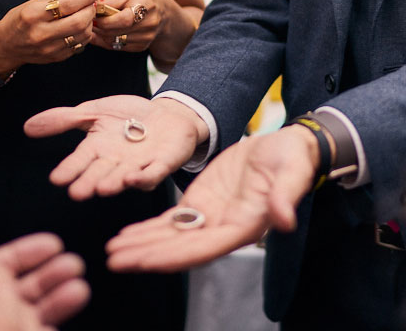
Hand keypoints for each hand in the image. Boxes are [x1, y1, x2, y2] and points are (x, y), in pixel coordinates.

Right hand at [0, 0, 100, 72]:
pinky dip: (84, 34)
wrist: (6, 46)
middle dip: (91, 11)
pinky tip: (79, 28)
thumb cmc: (21, 20)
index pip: (67, 5)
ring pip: (83, 35)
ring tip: (85, 15)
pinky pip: (80, 45)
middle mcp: (41, 34)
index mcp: (33, 15)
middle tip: (91, 5)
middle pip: (79, 23)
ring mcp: (49, 49)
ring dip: (90, 23)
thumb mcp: (34, 3)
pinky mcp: (56, 58)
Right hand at [25, 95, 203, 198]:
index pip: (80, 160)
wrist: (167, 115)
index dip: (70, 169)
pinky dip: (144, 178)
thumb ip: (64, 119)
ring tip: (103, 188)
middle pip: (100, 173)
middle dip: (90, 182)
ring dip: (115, 183)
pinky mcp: (162, 164)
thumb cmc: (128, 116)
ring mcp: (139, 165)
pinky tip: (133, 178)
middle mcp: (115, 162)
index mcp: (98, 149)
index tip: (56, 179)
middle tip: (78, 192)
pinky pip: (153, 173)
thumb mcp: (94, 112)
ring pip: (124, 177)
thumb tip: (27, 127)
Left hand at [92, 0, 195, 62]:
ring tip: (94, 25)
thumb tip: (93, 6)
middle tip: (88, 20)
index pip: (125, 18)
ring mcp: (147, 38)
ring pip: (115, 41)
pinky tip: (102, 33)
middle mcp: (150, 24)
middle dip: (99, 27)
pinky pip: (117, 47)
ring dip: (100, 35)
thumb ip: (112, 1)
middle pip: (118, 31)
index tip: (92, 15)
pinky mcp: (141, 47)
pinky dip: (106, 41)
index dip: (106, 20)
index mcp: (147, 5)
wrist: (165, 14)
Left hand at [105, 126, 317, 272]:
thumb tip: (284, 220)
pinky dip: (149, 230)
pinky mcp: (202, 204)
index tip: (145, 260)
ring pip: (171, 239)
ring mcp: (211, 219)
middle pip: (180, 249)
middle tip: (115, 260)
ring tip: (112, 251)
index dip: (173, 255)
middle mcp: (223, 230)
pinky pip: (172, 223)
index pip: (204, 248)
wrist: (286, 146)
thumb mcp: (291, 173)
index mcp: (244, 227)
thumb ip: (285, 197)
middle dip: (147, 255)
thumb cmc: (292, 159)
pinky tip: (127, 236)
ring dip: (142, 246)